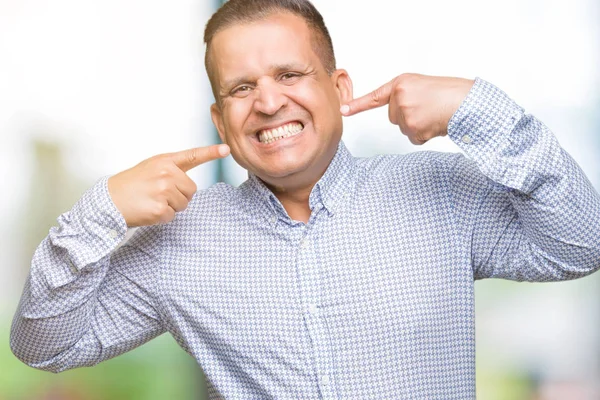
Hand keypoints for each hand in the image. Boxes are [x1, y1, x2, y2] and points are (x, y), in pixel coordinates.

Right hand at [108, 144, 229, 226]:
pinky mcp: (159, 209)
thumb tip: (188, 186)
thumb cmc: (131, 185)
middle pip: (191, 190)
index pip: (192, 156)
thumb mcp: (151, 168)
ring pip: (183, 204)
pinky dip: (162, 217)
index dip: (211, 152)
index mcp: (165, 161)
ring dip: (170, 207)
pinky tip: (148, 210)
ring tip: (151, 200)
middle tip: (157, 194)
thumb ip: (171, 170)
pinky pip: (172, 216)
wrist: (108, 200)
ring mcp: (163, 191)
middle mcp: (166, 173)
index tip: (226, 149)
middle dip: (179, 196)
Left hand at [341, 73, 473, 144]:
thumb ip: (404, 95)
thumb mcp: (421, 85)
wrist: (465, 102)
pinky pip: (413, 138)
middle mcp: (399, 98)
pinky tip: (434, 124)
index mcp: (401, 83)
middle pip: (393, 117)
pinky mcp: (412, 129)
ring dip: (417, 126)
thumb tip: (399, 113)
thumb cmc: (448, 93)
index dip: (357, 105)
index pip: (374, 97)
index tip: (342, 110)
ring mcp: (405, 114)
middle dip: (408, 116)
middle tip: (427, 107)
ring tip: (433, 114)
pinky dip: (423, 135)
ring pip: (403, 128)